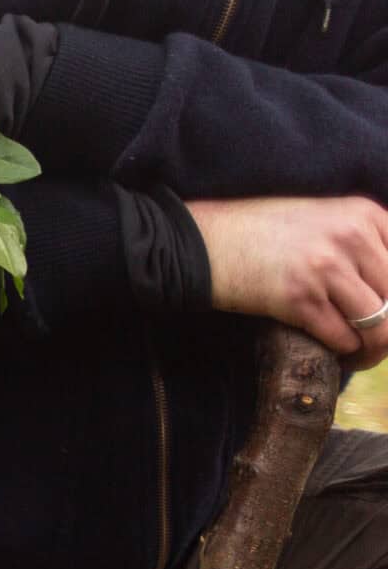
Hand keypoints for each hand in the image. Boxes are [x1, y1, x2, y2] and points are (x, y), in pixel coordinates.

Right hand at [188, 196, 387, 369]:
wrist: (199, 241)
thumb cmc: (261, 233)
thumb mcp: (323, 220)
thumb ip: (365, 242)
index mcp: (364, 213)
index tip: (385, 313)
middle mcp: (350, 235)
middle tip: (374, 341)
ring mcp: (325, 266)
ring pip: (381, 326)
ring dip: (373, 350)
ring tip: (359, 355)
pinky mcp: (298, 298)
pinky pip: (344, 340)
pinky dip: (343, 354)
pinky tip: (333, 353)